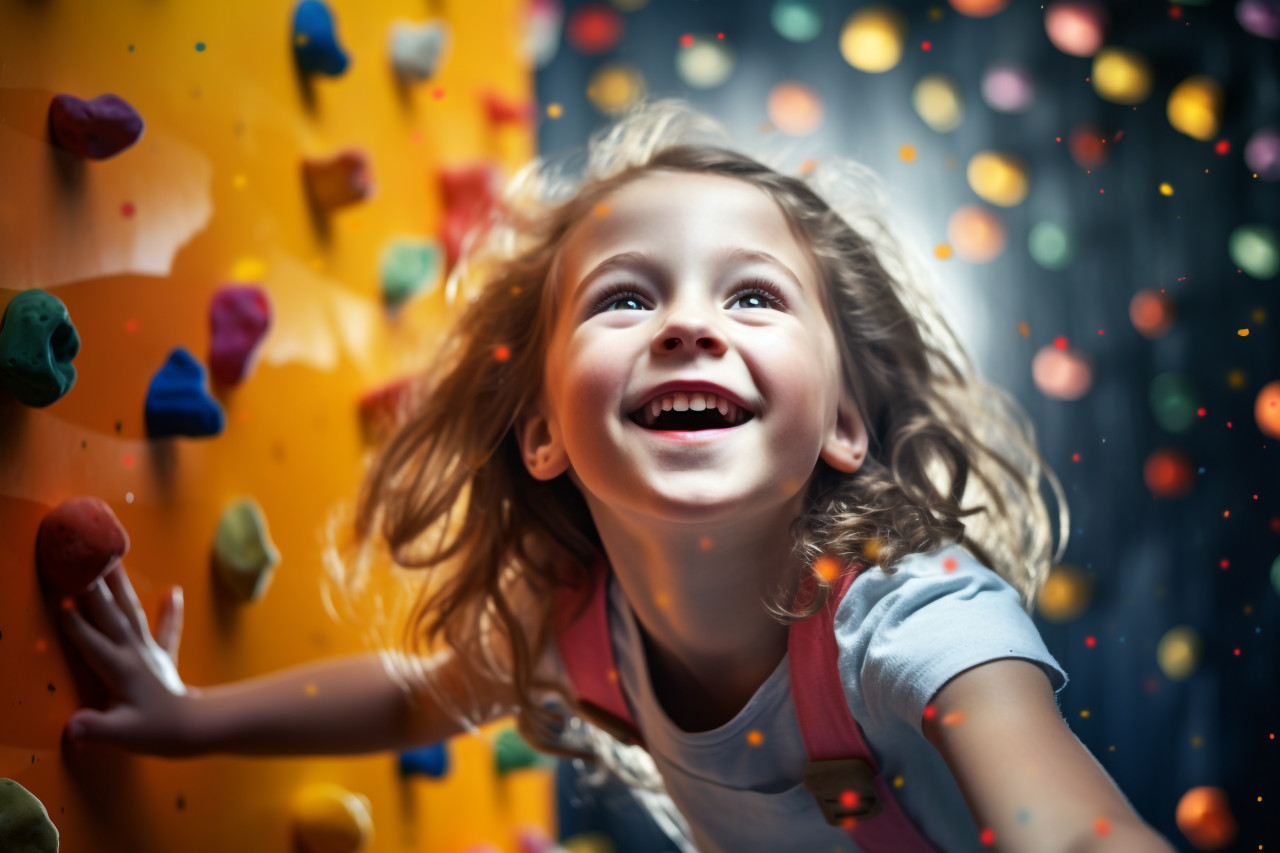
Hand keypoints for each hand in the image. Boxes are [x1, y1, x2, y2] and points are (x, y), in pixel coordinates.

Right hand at [58, 562, 196, 756]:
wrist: (192, 728)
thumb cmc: (154, 732)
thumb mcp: (122, 734)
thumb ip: (97, 728)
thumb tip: (73, 726)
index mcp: (121, 670)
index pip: (94, 644)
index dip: (77, 627)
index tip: (61, 605)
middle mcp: (135, 653)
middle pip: (112, 617)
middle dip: (96, 591)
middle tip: (86, 563)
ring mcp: (150, 652)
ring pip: (132, 613)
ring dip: (122, 588)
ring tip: (115, 561)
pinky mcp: (163, 656)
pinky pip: (168, 629)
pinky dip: (171, 611)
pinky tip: (174, 592)